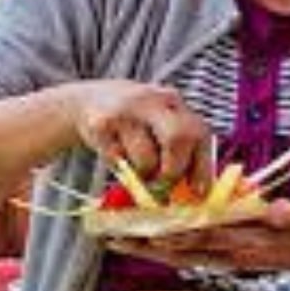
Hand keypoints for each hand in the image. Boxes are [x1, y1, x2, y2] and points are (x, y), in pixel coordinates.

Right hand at [75, 81, 211, 188]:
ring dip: (144, 175)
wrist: (87, 99)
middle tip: (165, 186)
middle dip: (174, 171)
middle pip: (178, 138)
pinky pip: (119, 162)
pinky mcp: (102, 125)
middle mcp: (152, 101)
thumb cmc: (132, 120)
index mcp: (173, 102)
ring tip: (136, 166)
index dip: (203, 167)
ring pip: (147, 159)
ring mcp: (126, 112)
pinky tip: (117, 154)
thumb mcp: (158, 123)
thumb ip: (177, 149)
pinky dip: (121, 168)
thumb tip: (193, 191)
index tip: (199, 192)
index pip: (199, 133)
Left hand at [114, 201, 289, 273]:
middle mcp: (224, 255)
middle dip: (147, 245)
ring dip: (143, 249)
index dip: (180, 236)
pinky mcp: (211, 258)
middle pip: (178, 251)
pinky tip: (135, 244)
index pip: (206, 238)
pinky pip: (178, 255)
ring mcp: (216, 259)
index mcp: (241, 243)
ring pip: (173, 255)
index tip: (155, 232)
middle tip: (113, 238)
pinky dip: (155, 250)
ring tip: (112, 240)